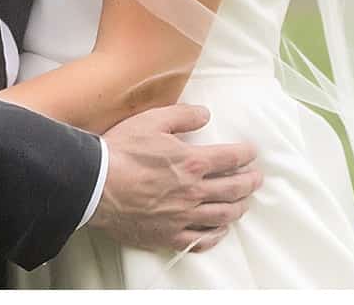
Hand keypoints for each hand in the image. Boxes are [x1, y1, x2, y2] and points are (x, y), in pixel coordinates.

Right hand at [89, 104, 260, 256]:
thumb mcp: (153, 120)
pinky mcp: (168, 235)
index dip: (246, 154)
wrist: (96, 185)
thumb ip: (183, 115)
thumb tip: (205, 114)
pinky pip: (200, 240)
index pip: (231, 158)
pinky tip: (219, 230)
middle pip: (233, 189)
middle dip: (249, 182)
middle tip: (257, 179)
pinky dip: (215, 235)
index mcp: (192, 162)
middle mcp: (193, 191)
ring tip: (244, 203)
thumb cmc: (122, 151)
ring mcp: (183, 216)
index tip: (252, 152)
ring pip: (222, 216)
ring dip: (238, 208)